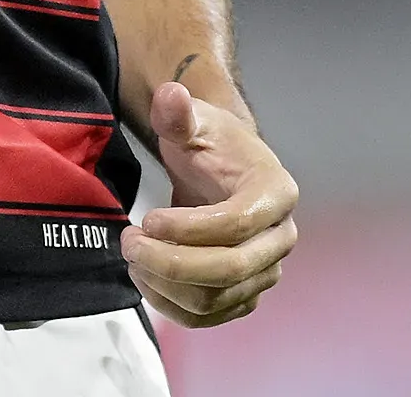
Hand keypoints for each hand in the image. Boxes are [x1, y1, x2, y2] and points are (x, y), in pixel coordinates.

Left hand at [123, 80, 297, 326]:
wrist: (221, 168)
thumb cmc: (210, 143)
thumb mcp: (192, 121)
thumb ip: (178, 112)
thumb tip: (170, 94)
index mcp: (276, 191)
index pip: (237, 224)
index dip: (188, 228)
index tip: (147, 218)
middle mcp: (281, 237)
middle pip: (230, 269)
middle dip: (171, 261)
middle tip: (129, 242)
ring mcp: (265, 271)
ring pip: (217, 297)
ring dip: (165, 284)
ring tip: (132, 254)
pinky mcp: (245, 294)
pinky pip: (210, 316)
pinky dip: (171, 305)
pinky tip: (144, 278)